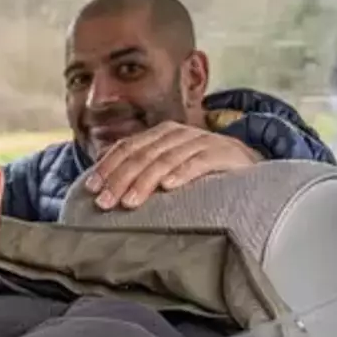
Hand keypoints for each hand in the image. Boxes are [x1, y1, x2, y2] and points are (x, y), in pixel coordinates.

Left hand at [83, 121, 259, 209]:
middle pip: (142, 155)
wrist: (246, 163)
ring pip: (165, 160)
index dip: (107, 167)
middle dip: (119, 179)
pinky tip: (168, 187)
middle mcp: (177, 133)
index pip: (127, 147)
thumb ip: (141, 172)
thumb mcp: (167, 167)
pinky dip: (182, 173)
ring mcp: (200, 141)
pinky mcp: (221, 152)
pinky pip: (198, 162)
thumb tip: (104, 190)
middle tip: (104, 203)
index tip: (90, 188)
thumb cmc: (199, 169)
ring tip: (129, 202)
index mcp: (160, 134)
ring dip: (144, 181)